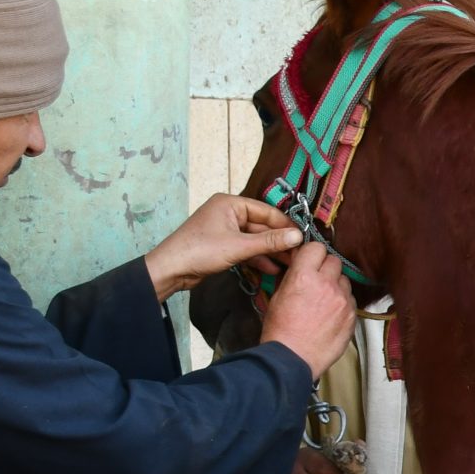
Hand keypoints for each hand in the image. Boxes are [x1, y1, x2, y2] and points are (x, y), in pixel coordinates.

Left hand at [145, 193, 307, 300]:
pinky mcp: (222, 245)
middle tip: (299, 254)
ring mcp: (225, 229)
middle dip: (279, 241)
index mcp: (230, 203)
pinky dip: (258, 257)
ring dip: (271, 251)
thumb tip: (299, 236)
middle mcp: (228, 212)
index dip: (286, 225)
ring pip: (255, 239)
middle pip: (262, 226)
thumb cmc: (200, 251)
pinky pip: (246, 248)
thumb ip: (270, 241)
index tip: (304, 238)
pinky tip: (272, 269)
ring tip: (290, 264)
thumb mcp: (239, 246)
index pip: (266, 211)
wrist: (170, 269)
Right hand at [258, 244, 357, 378]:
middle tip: (317, 279)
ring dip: (336, 285)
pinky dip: (343, 302)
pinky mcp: (353, 315)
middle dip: (325, 267)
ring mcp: (343, 300)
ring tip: (323, 300)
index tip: (310, 259)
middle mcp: (327, 284)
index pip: (317, 247)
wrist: (294, 358)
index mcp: (304, 277)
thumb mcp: (278, 296)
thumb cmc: (281, 330)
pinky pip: (351, 299)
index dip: (312, 253)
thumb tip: (300, 264)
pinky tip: (331, 314)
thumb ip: (293, 276)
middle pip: (334, 261)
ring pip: (344, 280)